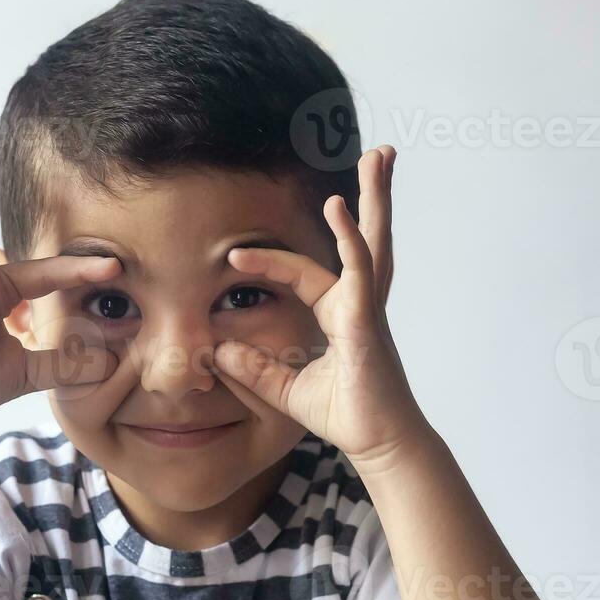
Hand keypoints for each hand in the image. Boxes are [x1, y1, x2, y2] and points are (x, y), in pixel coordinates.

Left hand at [211, 146, 429, 470]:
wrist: (380, 444)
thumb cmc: (346, 417)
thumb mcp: (287, 391)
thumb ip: (255, 370)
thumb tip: (220, 351)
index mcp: (343, 314)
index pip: (304, 273)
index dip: (269, 261)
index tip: (232, 257)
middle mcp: (359, 303)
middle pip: (364, 238)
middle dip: (370, 196)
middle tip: (376, 155)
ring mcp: (368, 308)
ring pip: (371, 240)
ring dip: (375, 197)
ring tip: (380, 157)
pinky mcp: (367, 322)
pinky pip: (359, 272)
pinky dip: (349, 239)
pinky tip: (340, 207)